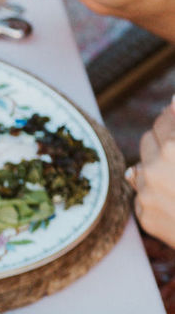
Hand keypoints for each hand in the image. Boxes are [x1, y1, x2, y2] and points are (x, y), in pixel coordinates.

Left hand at [132, 101, 174, 251]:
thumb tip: (173, 99)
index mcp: (173, 148)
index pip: (163, 119)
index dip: (172, 118)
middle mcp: (154, 168)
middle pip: (147, 140)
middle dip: (162, 141)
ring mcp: (145, 192)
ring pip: (141, 166)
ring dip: (155, 165)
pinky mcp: (142, 214)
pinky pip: (141, 193)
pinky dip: (154, 192)